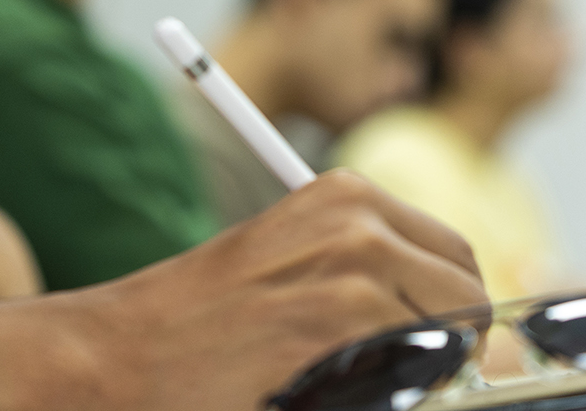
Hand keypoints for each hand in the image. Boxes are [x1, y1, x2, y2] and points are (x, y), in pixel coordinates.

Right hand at [75, 170, 486, 410]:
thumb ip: (368, 277)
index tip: (422, 354)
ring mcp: (352, 263)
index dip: (448, 315)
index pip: (455, 258)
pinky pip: (420, 370)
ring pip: (455, 338)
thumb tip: (468, 324)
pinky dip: (394, 396)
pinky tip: (326, 392)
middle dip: (448, 348)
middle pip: (470, 295)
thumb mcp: (292, 270)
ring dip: (418, 377)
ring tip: (345, 385)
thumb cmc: (198, 327)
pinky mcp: (338, 317)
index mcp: (346, 195)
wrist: (115, 356)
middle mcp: (357, 216)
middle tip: (390, 381)